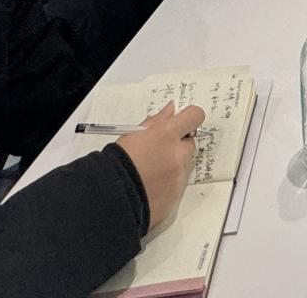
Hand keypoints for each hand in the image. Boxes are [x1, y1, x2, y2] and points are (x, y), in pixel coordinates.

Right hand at [113, 102, 203, 232]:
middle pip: (189, 143)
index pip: (195, 116)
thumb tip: (172, 109)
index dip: (188, 118)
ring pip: (185, 165)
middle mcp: (178, 154)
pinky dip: (169, 184)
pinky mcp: (177, 195)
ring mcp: (179, 177)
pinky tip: (151, 186)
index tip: (181, 123)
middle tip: (157, 151)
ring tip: (151, 171)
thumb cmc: (118, 162)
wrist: (112, 197)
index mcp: (167, 134)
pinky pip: (178, 185)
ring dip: (174, 165)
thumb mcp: (133, 134)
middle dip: (178, 145)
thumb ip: (157, 120)